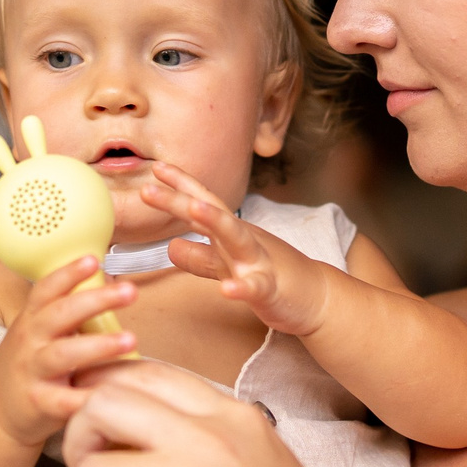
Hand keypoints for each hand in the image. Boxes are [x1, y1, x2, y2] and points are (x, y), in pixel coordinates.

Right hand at [0, 255, 137, 448]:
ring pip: (63, 354)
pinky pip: (65, 400)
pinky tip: (112, 391)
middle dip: (95, 300)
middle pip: (60, 315)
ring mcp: (33, 372)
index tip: (93, 260)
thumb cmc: (29, 363)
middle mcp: (30, 341)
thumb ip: (69, 309)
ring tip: (129, 339)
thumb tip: (112, 282)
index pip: (47, 289)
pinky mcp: (40, 403)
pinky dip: (87, 396)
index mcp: (32, 319)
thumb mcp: (39, 330)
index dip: (68, 273)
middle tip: (129, 291)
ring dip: (98, 345)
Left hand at [141, 164, 330, 334]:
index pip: (203, 203)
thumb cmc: (275, 277)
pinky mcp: (270, 290)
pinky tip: (226, 289)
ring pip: (236, 239)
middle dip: (181, 200)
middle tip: (148, 188)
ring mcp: (259, 263)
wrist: (318, 298)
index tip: (155, 168)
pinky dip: (241, 288)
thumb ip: (201, 258)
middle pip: (211, 215)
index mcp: (232, 233)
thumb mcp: (231, 266)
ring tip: (194, 209)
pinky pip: (255, 288)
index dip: (179, 186)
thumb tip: (170, 246)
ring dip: (215, 222)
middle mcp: (244, 241)